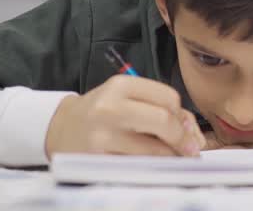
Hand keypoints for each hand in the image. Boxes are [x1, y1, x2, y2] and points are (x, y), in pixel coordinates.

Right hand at [45, 75, 203, 157]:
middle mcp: (111, 107)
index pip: (168, 97)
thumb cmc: (101, 112)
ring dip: (170, 156)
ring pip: (153, 149)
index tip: (182, 124)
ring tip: (173, 157)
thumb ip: (159, 106)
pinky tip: (152, 164)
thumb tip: (192, 131)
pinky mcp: (98, 160)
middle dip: (181, 137)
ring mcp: (103, 135)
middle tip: (188, 148)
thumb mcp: (125, 97)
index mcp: (121, 85)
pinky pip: (137, 166)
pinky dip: (151, 167)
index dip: (181, 113)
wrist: (60, 129)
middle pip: (163, 121)